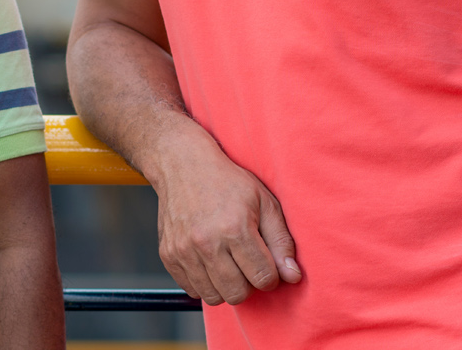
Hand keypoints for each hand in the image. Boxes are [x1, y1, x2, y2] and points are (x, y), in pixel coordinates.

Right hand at [152, 132, 301, 305]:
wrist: (182, 164)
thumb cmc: (227, 182)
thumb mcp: (264, 202)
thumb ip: (281, 241)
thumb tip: (293, 277)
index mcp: (235, 228)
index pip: (263, 279)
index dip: (270, 274)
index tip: (265, 259)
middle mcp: (206, 243)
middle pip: (238, 294)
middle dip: (248, 283)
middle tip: (246, 261)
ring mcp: (184, 250)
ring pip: (214, 297)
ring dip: (225, 285)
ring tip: (227, 261)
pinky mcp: (168, 255)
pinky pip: (191, 290)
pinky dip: (203, 282)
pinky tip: (208, 261)